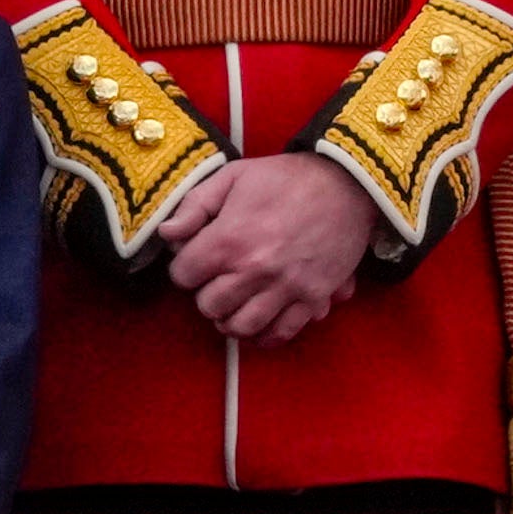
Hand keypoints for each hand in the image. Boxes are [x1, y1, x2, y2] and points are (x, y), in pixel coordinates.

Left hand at [161, 151, 377, 344]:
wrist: (346, 184)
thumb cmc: (283, 179)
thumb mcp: (231, 177)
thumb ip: (193, 206)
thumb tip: (166, 234)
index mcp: (229, 240)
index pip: (183, 276)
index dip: (184, 269)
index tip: (195, 261)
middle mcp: (255, 270)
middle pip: (209, 306)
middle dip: (205, 295)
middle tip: (215, 282)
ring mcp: (287, 287)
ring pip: (241, 326)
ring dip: (230, 318)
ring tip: (232, 304)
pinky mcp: (314, 297)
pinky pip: (282, 332)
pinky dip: (265, 335)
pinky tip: (258, 323)